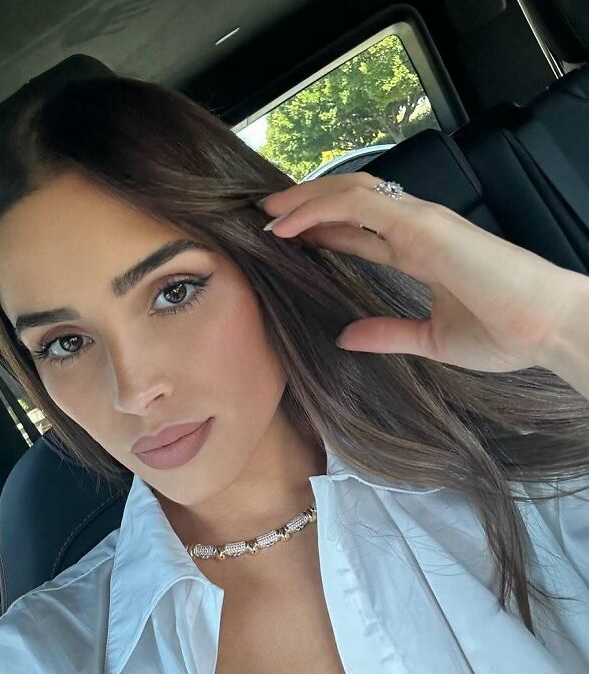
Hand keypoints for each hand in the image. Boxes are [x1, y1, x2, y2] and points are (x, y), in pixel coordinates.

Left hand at [259, 172, 578, 373]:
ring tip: (268, 215)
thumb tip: (345, 338)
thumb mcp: (430, 340)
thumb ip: (387, 333)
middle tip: (267, 219)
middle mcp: (417, 230)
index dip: (322, 228)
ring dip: (305, 200)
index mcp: (419, 253)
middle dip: (306, 206)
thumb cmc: (504, 333)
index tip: (288, 237)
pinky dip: (319, 208)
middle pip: (350, 203)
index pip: (360, 231)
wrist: (545, 329)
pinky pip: (360, 205)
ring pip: (350, 193)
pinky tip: (288, 225)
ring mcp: (420, 223)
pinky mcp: (422, 225)